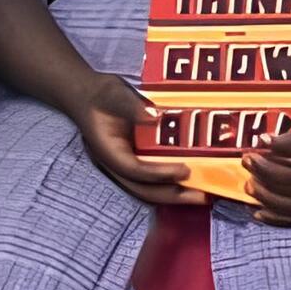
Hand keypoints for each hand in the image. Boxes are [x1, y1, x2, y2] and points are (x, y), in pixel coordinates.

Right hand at [70, 77, 200, 211]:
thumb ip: (132, 105)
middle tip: (202, 196)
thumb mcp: (114, 93)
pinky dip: (171, 185)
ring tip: (201, 195)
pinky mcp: (134, 163)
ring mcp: (124, 166)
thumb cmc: (101, 95)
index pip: (133, 169)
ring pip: (148, 190)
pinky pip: (153, 181)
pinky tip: (191, 183)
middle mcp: (115, 164)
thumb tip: (154, 116)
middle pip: (143, 190)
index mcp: (107, 150)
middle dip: (173, 195)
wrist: (87, 96)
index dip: (159, 174)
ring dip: (174, 195)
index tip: (184, 170)